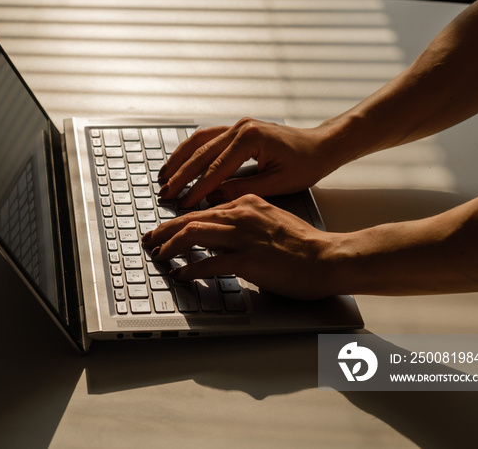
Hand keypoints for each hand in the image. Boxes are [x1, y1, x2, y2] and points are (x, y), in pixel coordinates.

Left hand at [142, 194, 339, 299]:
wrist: (327, 258)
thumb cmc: (303, 244)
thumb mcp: (271, 220)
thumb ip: (245, 221)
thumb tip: (220, 233)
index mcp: (247, 203)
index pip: (203, 209)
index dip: (178, 220)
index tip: (164, 229)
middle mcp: (242, 215)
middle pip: (191, 217)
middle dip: (164, 229)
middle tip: (150, 239)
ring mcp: (244, 237)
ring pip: (193, 234)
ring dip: (170, 245)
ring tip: (159, 254)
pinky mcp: (247, 260)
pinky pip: (208, 263)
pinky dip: (190, 268)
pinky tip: (181, 274)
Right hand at [157, 118, 337, 207]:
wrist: (321, 145)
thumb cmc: (306, 164)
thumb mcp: (276, 184)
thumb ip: (243, 190)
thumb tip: (214, 198)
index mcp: (251, 139)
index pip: (216, 168)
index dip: (197, 188)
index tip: (183, 203)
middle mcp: (240, 127)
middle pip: (201, 153)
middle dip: (181, 175)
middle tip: (166, 192)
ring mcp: (237, 125)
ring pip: (199, 141)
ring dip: (179, 158)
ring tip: (164, 176)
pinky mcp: (237, 128)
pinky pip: (207, 137)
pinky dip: (190, 150)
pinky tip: (180, 162)